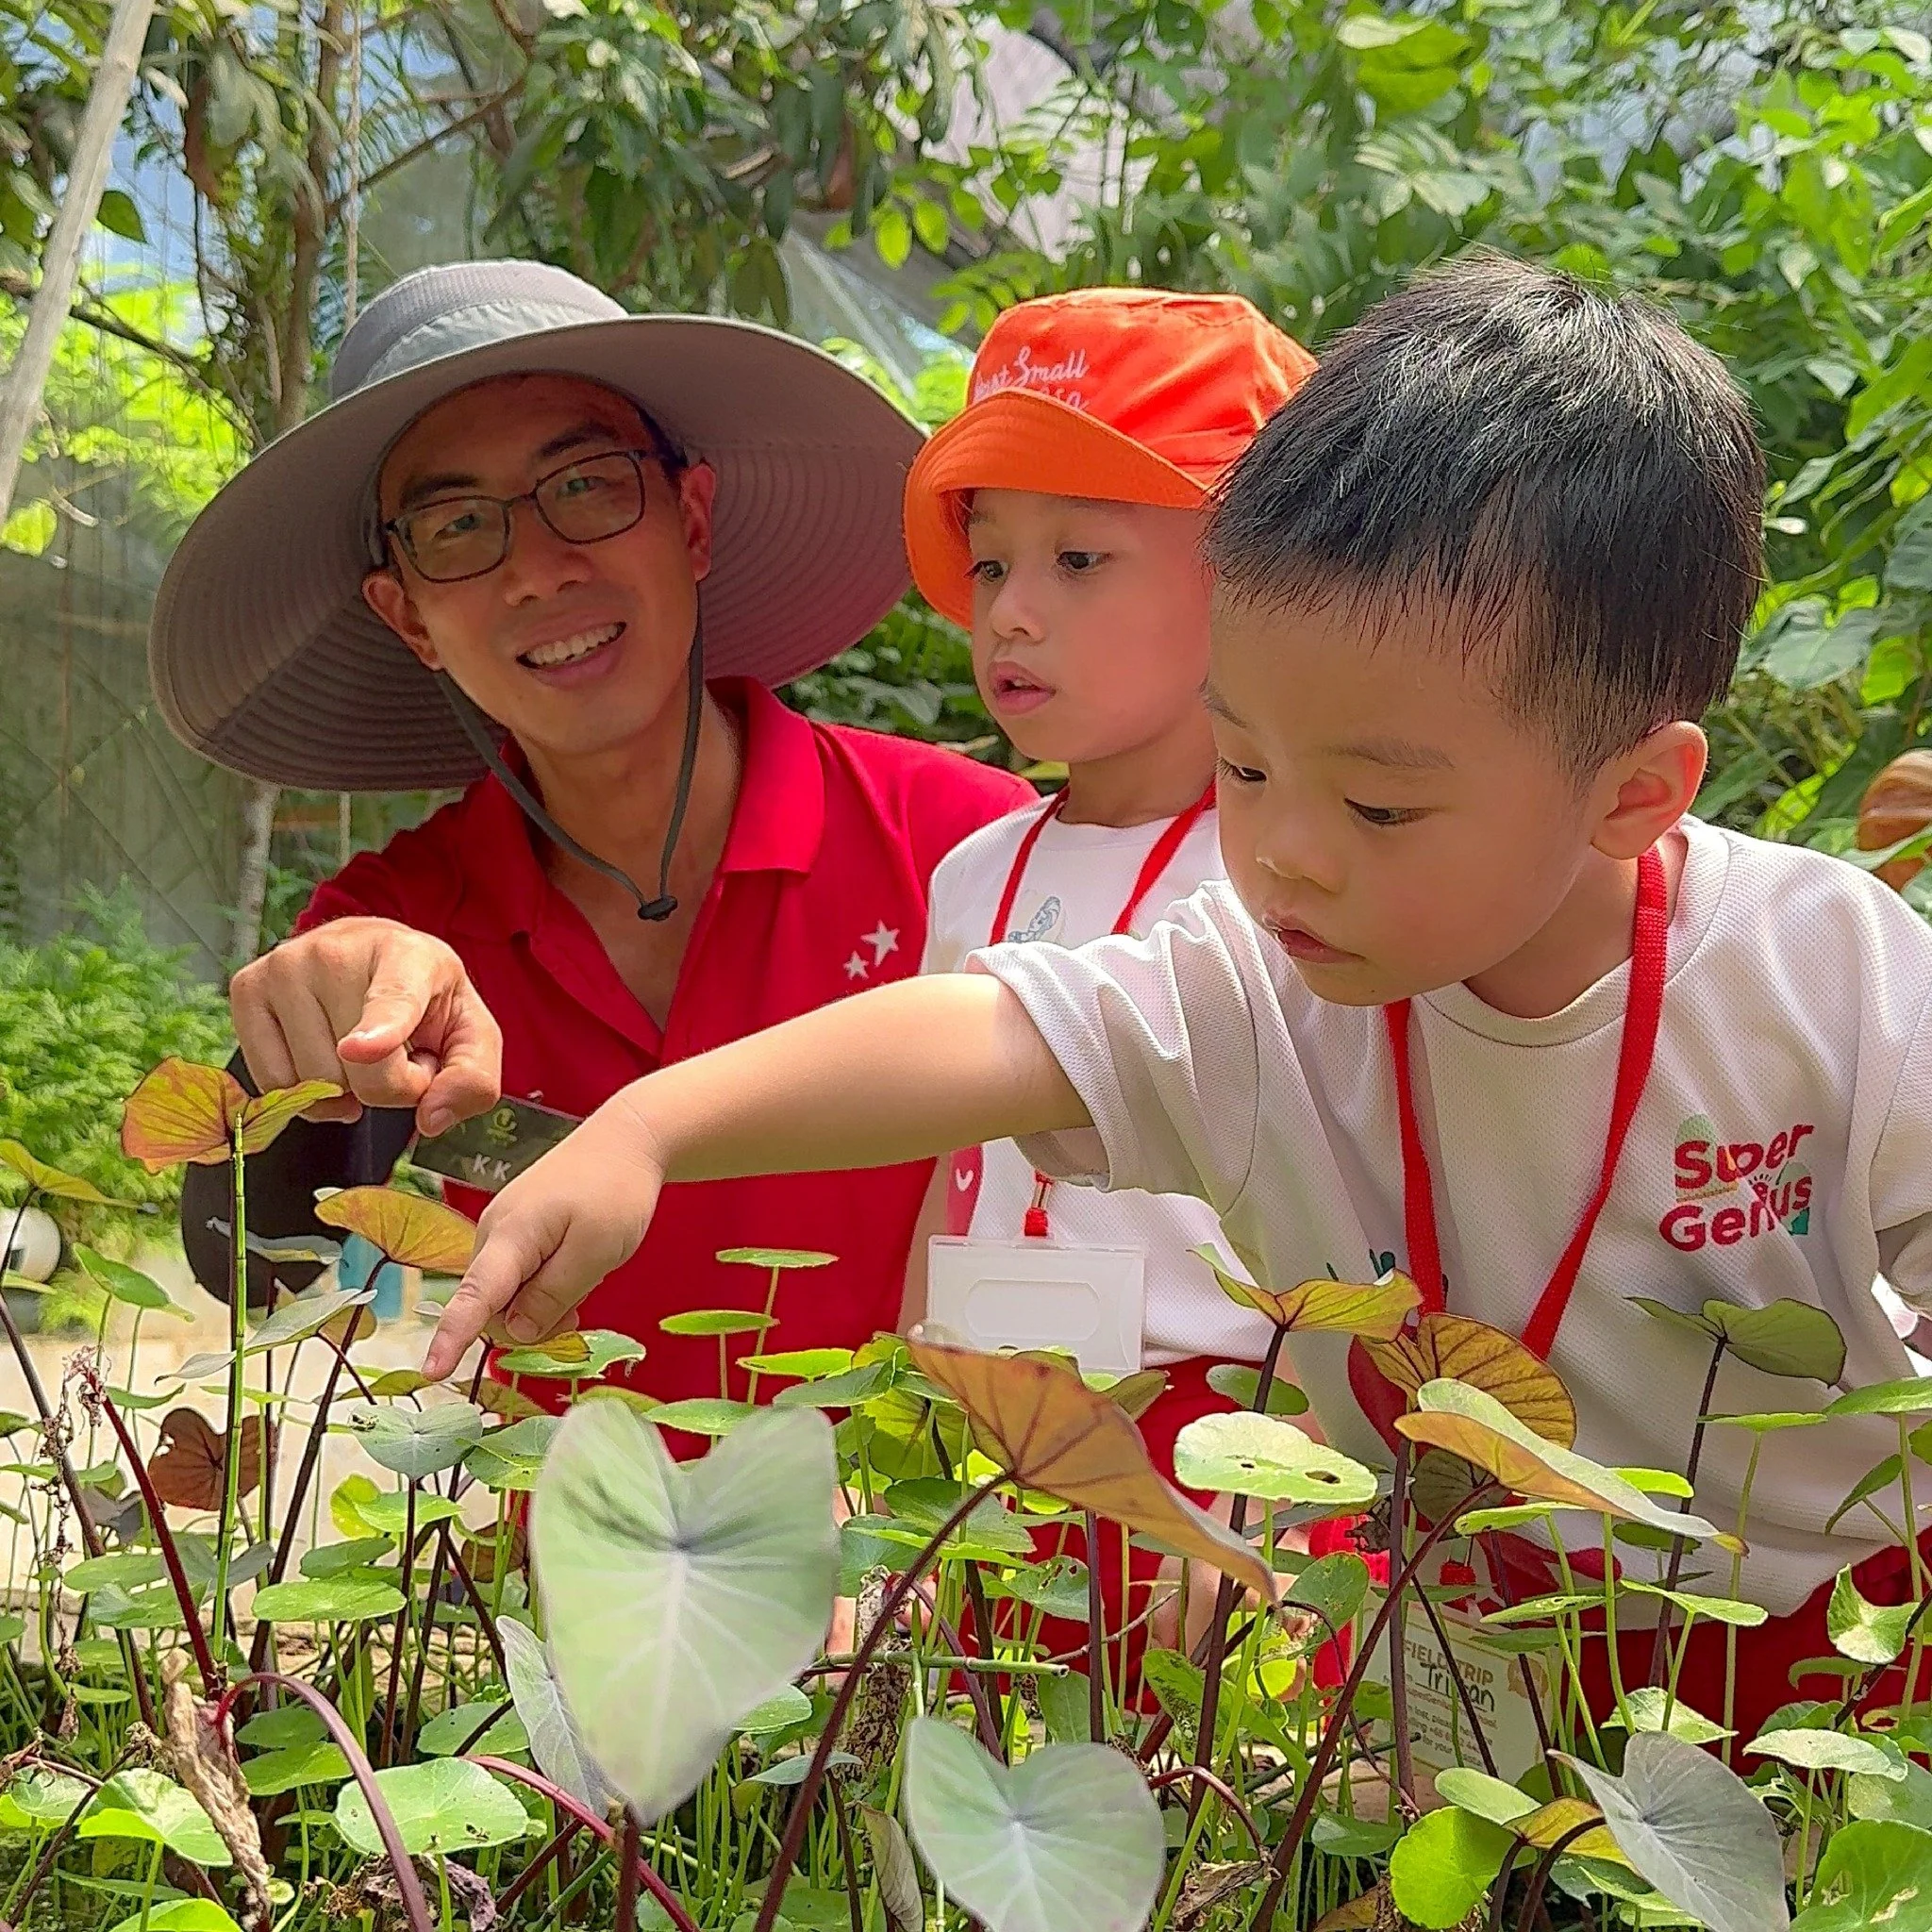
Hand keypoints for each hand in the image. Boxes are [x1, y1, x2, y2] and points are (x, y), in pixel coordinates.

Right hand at [230, 917, 501, 1134]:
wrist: (376, 958)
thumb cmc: (426, 1001)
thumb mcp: (471, 1036)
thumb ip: (471, 1081)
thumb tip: (430, 1118)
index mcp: (408, 956)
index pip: (392, 1001)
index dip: (379, 1031)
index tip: (360, 1049)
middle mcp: (336, 951)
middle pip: (358, 1071)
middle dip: (387, 1083)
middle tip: (396, 1051)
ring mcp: (284, 966)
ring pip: (313, 1082)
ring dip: (346, 1089)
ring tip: (361, 1049)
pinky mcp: (246, 988)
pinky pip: (273, 1083)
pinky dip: (306, 1093)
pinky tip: (325, 1059)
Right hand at [422, 1103, 665, 1380]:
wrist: (625, 1140)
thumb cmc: (615, 1191)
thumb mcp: (595, 1252)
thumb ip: (552, 1296)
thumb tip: (514, 1332)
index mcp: (510, 1236)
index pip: (474, 1298)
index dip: (452, 1338)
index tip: (431, 1373)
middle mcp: (494, 1234)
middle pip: (492, 1306)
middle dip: (527, 1324)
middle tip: (578, 1317)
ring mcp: (504, 1231)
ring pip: (508, 1295)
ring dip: (540, 1306)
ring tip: (584, 1280)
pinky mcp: (518, 1231)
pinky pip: (519, 1277)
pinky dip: (545, 1288)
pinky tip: (575, 1272)